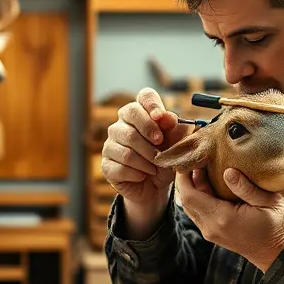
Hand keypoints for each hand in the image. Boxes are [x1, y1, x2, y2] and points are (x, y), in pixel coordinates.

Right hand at [102, 88, 190, 235]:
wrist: (155, 188)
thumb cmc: (165, 161)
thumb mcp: (176, 147)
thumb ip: (176, 131)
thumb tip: (170, 117)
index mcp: (140, 114)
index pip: (144, 96)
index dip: (152, 103)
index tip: (161, 116)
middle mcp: (121, 124)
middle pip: (130, 114)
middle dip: (149, 131)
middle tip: (160, 145)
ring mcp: (110, 144)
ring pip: (126, 145)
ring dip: (147, 159)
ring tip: (155, 167)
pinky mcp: (106, 164)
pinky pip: (121, 166)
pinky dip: (137, 173)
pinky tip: (143, 175)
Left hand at [174, 167, 283, 271]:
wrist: (277, 253)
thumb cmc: (278, 224)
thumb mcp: (272, 201)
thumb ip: (247, 188)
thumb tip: (227, 171)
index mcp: (223, 218)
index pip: (189, 195)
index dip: (184, 175)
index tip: (191, 157)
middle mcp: (211, 227)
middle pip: (186, 199)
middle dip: (187, 178)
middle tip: (197, 158)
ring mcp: (210, 232)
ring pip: (189, 206)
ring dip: (192, 187)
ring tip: (201, 167)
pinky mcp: (212, 233)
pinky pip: (196, 212)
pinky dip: (198, 196)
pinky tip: (208, 182)